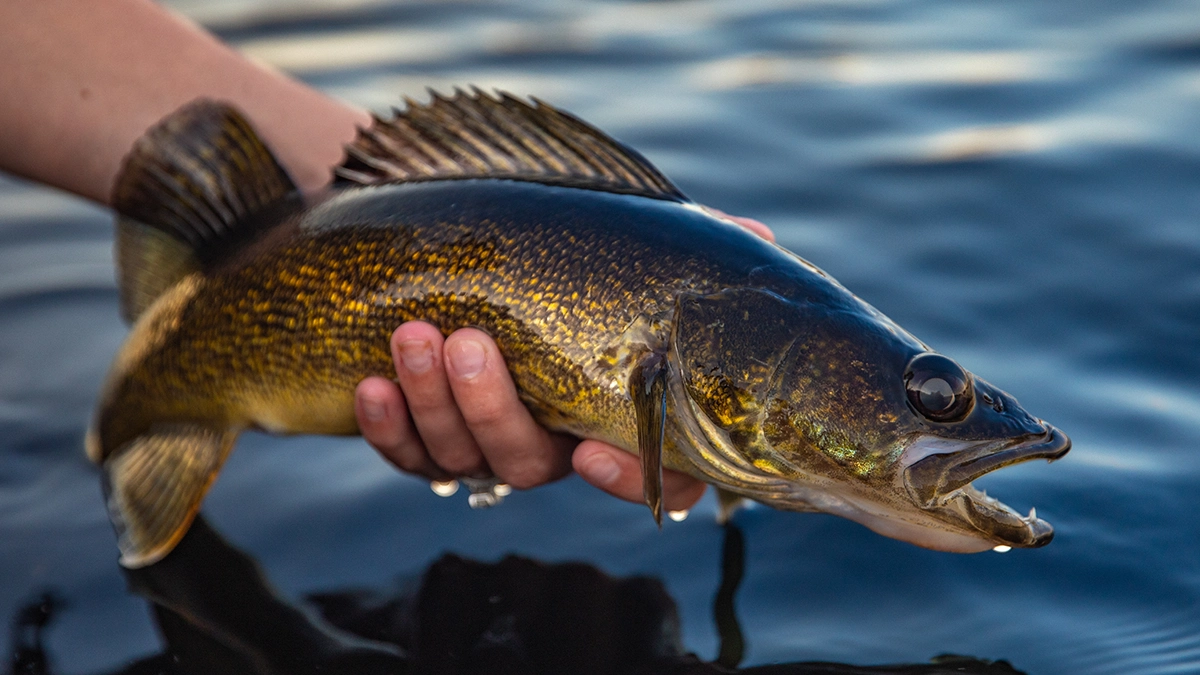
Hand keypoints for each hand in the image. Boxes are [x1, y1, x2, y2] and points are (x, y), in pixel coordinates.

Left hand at [355, 212, 773, 511]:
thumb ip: (689, 252)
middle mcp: (553, 440)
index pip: (648, 475)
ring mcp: (485, 442)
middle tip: (470, 343)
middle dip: (492, 409)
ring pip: (462, 459)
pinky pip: (407, 456)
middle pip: (527, 462)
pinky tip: (372, 384)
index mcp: (613, 413)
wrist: (462, 251)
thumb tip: (759, 243)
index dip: (624, 478)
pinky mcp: (426, 437)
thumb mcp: (629, 246)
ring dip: (434, 404)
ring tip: (414, 336)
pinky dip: (388, 428)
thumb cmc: (565, 253)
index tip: (590, 447)